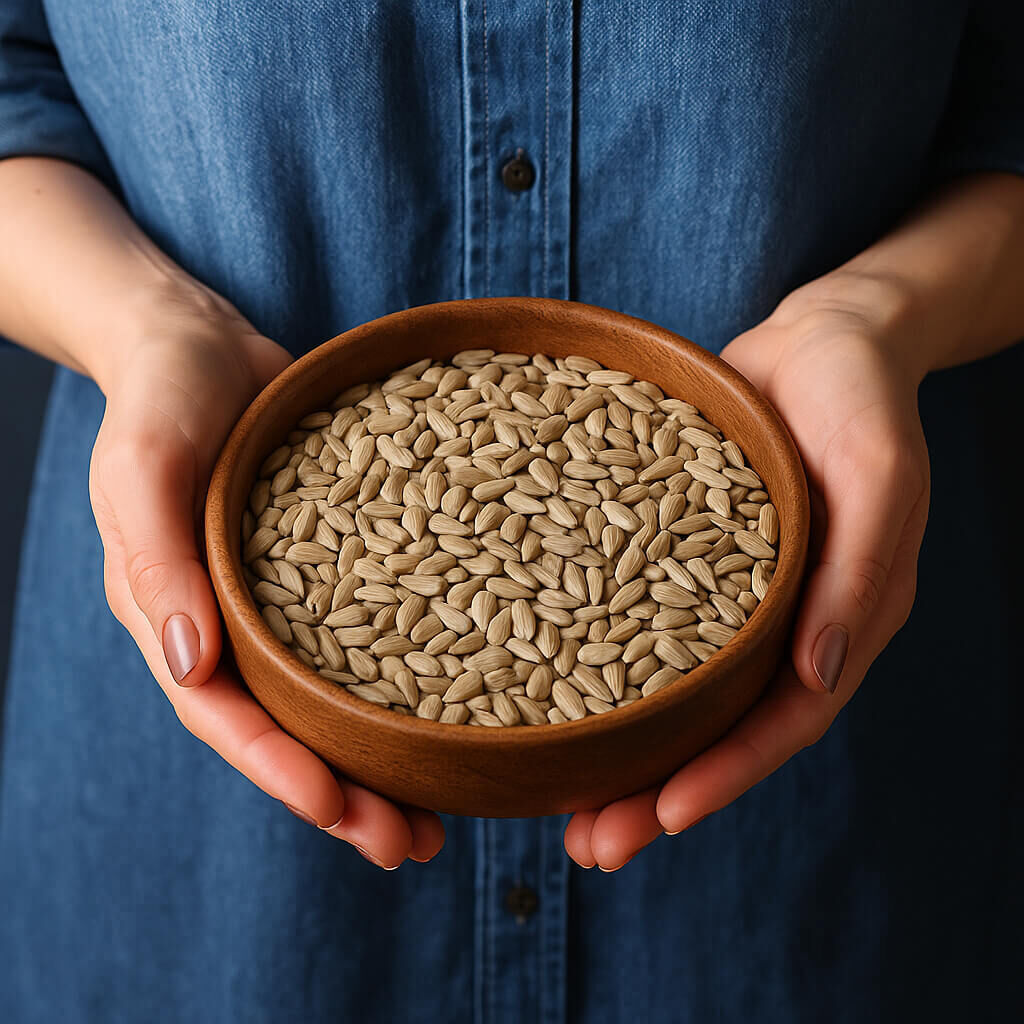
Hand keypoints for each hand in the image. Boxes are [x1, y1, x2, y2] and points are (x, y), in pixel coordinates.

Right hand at [89, 283, 444, 868]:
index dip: (278, 768)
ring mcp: (284, 602)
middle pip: (286, 729)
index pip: (225, 714)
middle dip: (343, 794)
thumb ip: (155, 559)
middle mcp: (231, 624)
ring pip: (331, 700)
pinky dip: (404, 684)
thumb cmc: (162, 395)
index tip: (340, 811)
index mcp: (176, 615)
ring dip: (380, 761)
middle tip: (411, 846)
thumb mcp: (143, 462)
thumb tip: (192, 667)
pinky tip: (460, 712)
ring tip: (442, 817)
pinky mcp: (332, 571)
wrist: (203, 343)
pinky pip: (371, 638)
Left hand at [564, 276, 930, 869]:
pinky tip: (540, 691)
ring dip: (619, 752)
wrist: (818, 340)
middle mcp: (775, 625)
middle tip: (589, 848)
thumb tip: (819, 675)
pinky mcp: (674, 559)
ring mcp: (722, 598)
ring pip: (670, 693)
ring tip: (554, 803)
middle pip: (714, 729)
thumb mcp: (878, 472)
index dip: (725, 775)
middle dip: (655, 793)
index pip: (780, 722)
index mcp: (833, 622)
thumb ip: (859, 569)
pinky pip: (634, 622)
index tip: (658, 820)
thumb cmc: (859, 398)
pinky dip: (595, 665)